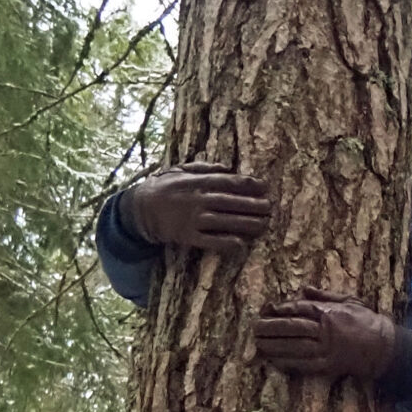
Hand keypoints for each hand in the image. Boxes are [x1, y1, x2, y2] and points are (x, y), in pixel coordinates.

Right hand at [122, 163, 271, 254]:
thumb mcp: (181, 170)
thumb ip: (205, 168)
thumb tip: (228, 167)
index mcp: (197, 182)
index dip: (248, 184)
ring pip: (224, 222)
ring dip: (246, 224)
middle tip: (270, 207)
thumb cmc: (165, 187)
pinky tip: (241, 243)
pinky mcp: (187, 236)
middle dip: (252, 205)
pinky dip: (225, 242)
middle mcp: (197, 200)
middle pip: (230, 202)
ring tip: (264, 225)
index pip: (228, 182)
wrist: (140, 209)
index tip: (264, 186)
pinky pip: (210, 241)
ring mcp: (192, 219)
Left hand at [252, 292, 411, 380]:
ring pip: (294, 347)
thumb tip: (304, 289)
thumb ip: (325, 296)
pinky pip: (303, 364)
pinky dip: (287, 363)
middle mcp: (326, 331)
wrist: (383, 348)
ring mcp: (327, 350)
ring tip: (258, 343)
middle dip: (271, 327)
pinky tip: (274, 360)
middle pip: (292, 328)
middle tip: (255, 327)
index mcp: (330, 313)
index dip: (282, 309)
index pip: (300, 309)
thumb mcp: (349, 301)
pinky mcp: (328, 366)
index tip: (268, 309)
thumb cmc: (366, 322)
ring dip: (273, 346)